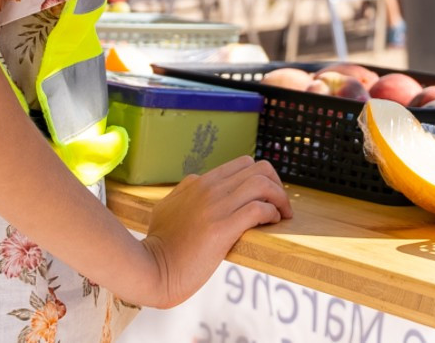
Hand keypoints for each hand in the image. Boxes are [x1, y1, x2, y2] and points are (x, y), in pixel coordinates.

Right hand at [140, 156, 292, 307]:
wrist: (152, 270)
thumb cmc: (162, 244)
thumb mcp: (168, 206)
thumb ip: (185, 191)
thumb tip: (196, 181)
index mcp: (199, 182)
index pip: (244, 163)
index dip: (262, 177)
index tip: (268, 196)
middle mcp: (209, 189)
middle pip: (259, 168)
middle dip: (277, 184)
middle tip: (280, 205)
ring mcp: (215, 207)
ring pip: (262, 184)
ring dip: (279, 198)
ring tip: (281, 214)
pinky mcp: (221, 228)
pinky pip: (258, 209)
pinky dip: (272, 213)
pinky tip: (271, 223)